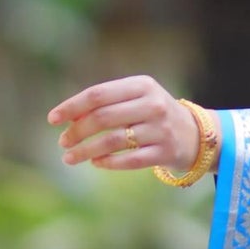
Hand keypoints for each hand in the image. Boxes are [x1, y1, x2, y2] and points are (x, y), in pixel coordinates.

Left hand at [45, 74, 216, 174]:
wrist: (196, 135)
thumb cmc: (154, 114)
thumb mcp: (136, 98)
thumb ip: (106, 103)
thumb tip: (68, 119)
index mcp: (142, 85)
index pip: (98, 94)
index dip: (72, 107)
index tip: (52, 119)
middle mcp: (153, 105)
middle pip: (103, 118)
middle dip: (76, 131)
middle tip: (62, 142)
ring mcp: (160, 129)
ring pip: (112, 141)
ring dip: (86, 151)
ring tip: (70, 157)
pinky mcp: (165, 153)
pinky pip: (129, 160)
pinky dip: (108, 162)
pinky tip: (96, 162)